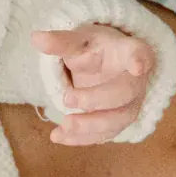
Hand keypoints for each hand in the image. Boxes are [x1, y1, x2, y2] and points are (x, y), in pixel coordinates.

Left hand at [33, 24, 154, 144]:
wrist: (104, 65)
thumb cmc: (94, 49)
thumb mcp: (78, 41)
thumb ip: (61, 42)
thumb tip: (36, 38)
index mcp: (128, 52)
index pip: (139, 53)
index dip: (139, 60)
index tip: (137, 66)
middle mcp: (135, 80)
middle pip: (125, 92)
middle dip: (97, 99)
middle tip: (67, 99)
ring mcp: (130, 103)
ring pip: (119, 119)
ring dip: (91, 126)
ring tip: (64, 126)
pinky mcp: (118, 121)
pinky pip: (104, 134)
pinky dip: (81, 138)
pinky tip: (59, 136)